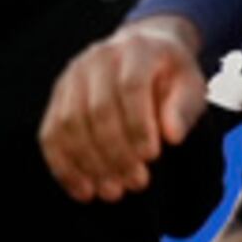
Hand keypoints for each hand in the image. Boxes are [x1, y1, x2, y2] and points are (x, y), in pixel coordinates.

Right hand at [42, 17, 209, 202]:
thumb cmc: (171, 75)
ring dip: (90, 164)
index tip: (151, 156)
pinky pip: (51, 134)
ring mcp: (72, 77)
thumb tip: (171, 135)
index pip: (130, 86)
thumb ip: (183, 108)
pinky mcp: (57, 97)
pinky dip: (64, 166)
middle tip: (136, 182)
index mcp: (136, 50)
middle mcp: (97, 59)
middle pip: (97, 109)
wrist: (144, 51)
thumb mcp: (190, 86)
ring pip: (70, 124)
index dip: (138, 124)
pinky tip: (83, 190)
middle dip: (116, 152)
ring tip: (112, 191)